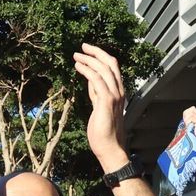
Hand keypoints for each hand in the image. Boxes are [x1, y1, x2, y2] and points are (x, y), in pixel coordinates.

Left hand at [73, 44, 128, 168]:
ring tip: (76, 56)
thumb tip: (90, 81)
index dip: (101, 57)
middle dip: (96, 52)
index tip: (88, 51)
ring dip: (89, 59)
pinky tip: (78, 67)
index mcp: (119, 92)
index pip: (113, 68)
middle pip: (110, 63)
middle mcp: (119, 91)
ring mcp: (114, 95)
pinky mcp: (106, 101)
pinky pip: (96, 79)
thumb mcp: (99, 108)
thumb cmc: (103, 132)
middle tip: (83, 46)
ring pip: (103, 68)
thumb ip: (96, 94)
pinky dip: (87, 70)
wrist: (110, 148)